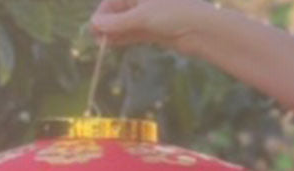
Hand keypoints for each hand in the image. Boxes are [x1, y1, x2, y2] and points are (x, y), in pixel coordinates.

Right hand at [89, 0, 213, 53]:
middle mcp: (143, 1)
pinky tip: (112, 44)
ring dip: (113, 33)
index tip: (93, 28)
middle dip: (106, 24)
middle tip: (95, 39)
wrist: (199, 30)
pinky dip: (123, 38)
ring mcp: (148, 16)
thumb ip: (118, 22)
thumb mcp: (142, 17)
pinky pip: (133, 33)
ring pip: (125, 24)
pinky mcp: (154, 30)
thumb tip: (94, 24)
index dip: (102, 14)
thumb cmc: (173, 14)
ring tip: (101, 44)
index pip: (113, 1)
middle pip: (118, 12)